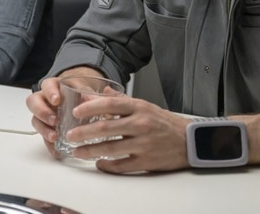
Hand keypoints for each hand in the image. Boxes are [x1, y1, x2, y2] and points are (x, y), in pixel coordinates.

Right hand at [26, 68, 106, 156]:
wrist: (80, 101)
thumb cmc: (79, 93)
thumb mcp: (85, 91)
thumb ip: (90, 96)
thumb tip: (97, 102)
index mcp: (53, 86)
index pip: (47, 86)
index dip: (50, 93)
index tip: (56, 101)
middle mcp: (44, 99)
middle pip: (33, 103)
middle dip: (42, 112)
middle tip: (54, 121)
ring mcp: (43, 114)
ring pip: (35, 120)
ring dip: (43, 130)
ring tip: (54, 137)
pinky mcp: (46, 129)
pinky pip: (43, 137)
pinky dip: (49, 145)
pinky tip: (57, 152)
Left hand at [66, 95, 191, 173]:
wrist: (189, 141)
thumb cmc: (164, 123)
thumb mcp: (145, 105)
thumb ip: (122, 100)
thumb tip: (101, 93)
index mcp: (140, 107)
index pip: (111, 103)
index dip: (91, 107)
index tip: (77, 111)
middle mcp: (140, 124)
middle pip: (106, 127)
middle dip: (84, 132)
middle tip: (70, 135)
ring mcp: (143, 144)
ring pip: (111, 148)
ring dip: (90, 150)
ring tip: (77, 151)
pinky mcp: (146, 161)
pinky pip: (122, 165)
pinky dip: (107, 165)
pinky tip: (98, 163)